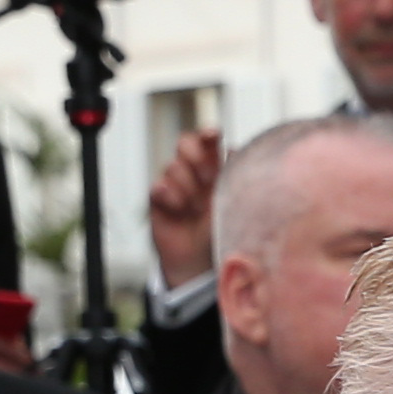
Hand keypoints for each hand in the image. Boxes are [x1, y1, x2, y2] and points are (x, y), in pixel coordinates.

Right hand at [145, 125, 220, 289]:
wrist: (199, 260)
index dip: (208, 134)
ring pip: (173, 166)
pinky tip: (180, 210)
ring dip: (187, 187)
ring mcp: (174, 182)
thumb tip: (234, 151)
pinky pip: (159, 186)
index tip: (214, 135)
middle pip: (184, 142)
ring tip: (196, 210)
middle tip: (208, 179)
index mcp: (212, 166)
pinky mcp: (158, 197)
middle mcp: (192, 170)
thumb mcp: (229, 203)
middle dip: (196, 158)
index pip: (207, 140)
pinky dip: (170, 197)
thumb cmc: (219, 230)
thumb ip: (230, 177)